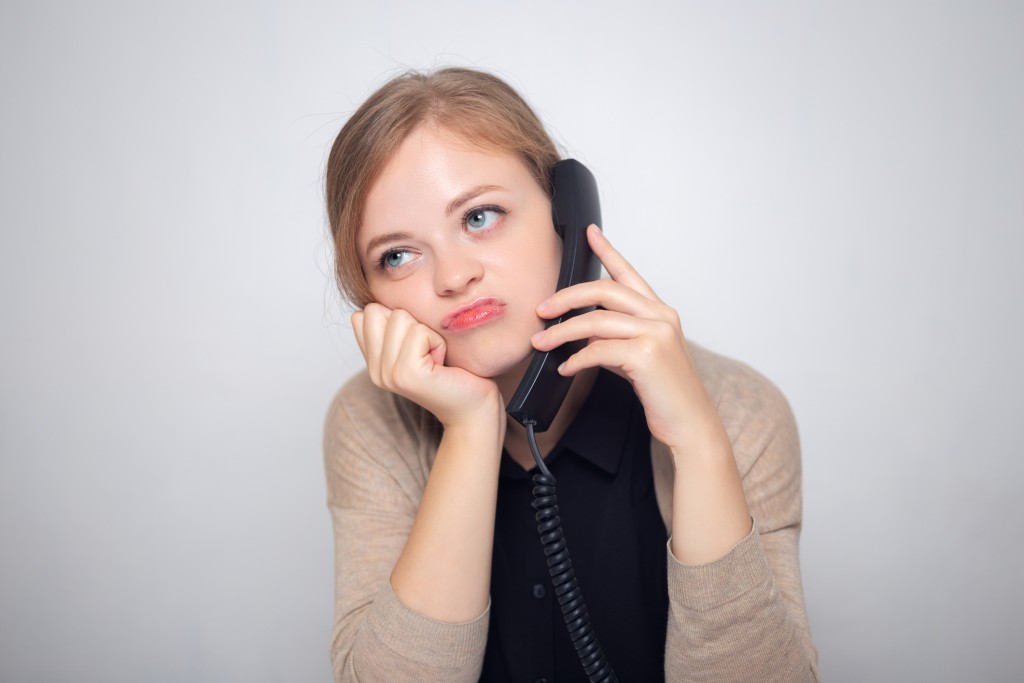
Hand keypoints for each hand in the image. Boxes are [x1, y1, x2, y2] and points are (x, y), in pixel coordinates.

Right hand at [352, 303, 501, 428]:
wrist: (474, 407)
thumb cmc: (454, 371)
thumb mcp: (418, 343)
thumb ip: (394, 326)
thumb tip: (381, 300)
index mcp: (373, 362)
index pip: (364, 314)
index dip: (397, 319)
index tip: (417, 345)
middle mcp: (375, 370)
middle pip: (377, 310)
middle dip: (411, 322)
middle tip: (428, 351)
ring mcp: (387, 374)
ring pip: (399, 317)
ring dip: (427, 332)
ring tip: (436, 358)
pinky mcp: (406, 374)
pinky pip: (419, 331)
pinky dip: (437, 341)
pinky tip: (442, 363)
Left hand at [531, 225, 724, 449]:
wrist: (690, 424)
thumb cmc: (664, 392)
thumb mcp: (638, 357)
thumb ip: (615, 338)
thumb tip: (582, 332)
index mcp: (660, 312)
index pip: (629, 274)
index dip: (608, 251)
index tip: (590, 233)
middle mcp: (661, 316)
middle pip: (605, 290)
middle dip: (567, 297)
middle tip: (541, 309)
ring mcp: (656, 334)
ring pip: (595, 320)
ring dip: (561, 332)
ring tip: (541, 342)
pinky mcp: (646, 356)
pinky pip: (597, 350)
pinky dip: (575, 358)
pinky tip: (566, 368)